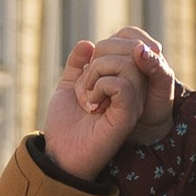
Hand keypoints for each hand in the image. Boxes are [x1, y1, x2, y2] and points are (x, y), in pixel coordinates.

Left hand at [43, 30, 174, 184]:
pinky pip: (122, 84)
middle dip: (98, 58)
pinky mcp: (128, 114)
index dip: (106, 44)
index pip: (129, 40)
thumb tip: (87, 43)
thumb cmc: (65, 126)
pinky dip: (99, 87)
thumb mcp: (69, 87)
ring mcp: (134, 102)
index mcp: (124, 79)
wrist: (60, 155)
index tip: (86, 68)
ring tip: (87, 96)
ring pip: (126, 62)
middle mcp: (135, 89)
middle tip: (85, 85)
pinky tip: (91, 105)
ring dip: (95, 73)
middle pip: (129, 46)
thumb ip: (77, 64)